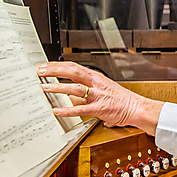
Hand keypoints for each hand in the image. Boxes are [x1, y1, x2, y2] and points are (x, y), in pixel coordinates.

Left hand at [37, 61, 162, 132]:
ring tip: (44, 88)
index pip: (73, 67)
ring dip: (57, 87)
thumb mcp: (103, 89)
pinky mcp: (99, 108)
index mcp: (96, 77)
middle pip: (72, 72)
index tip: (45, 66)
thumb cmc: (121, 100)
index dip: (58, 65)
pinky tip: (57, 111)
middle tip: (40, 72)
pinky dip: (67, 110)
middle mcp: (96, 83)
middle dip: (54, 70)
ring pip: (74, 88)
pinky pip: (80, 109)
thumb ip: (87, 91)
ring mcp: (97, 95)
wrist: (136, 108)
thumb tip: (72, 94)